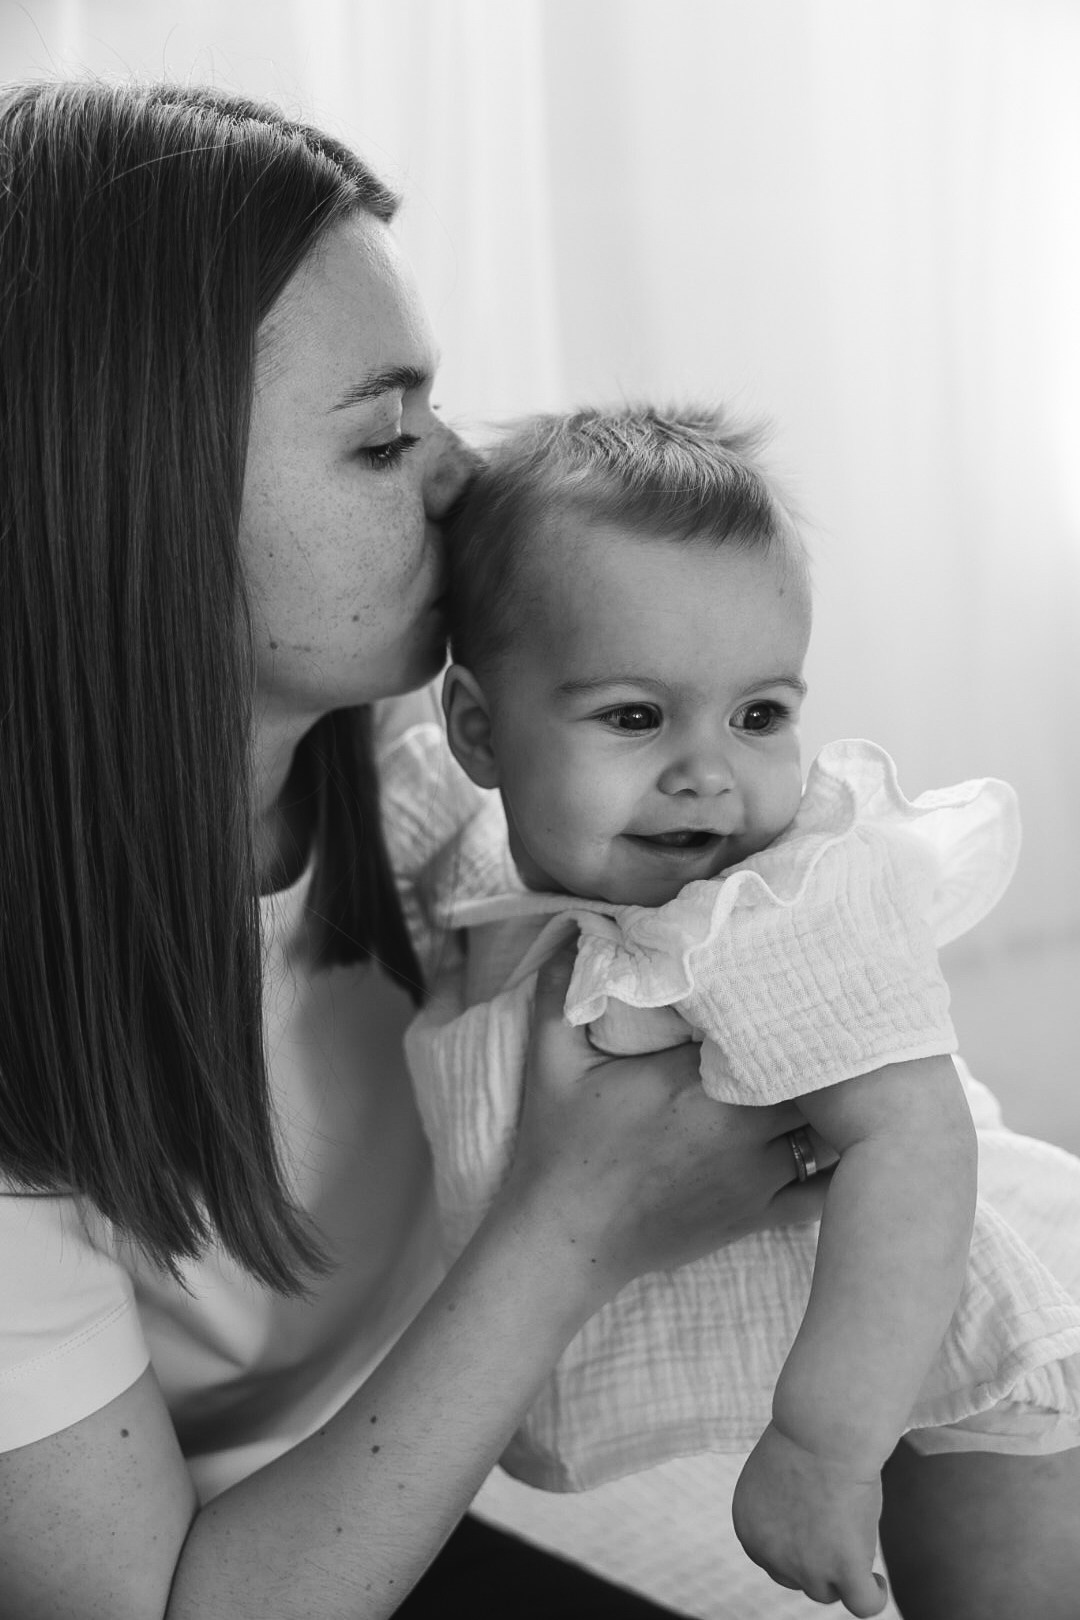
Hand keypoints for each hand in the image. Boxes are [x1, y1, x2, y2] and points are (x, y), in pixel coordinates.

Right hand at [499, 939, 832, 1298]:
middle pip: (816, 1076)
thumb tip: (575, 924)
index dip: (794, 1003)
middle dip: (830, 1047)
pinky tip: (860, 1142)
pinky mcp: (759, 1214)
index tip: (804, 977)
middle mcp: (737, 1126)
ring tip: (861, 1070)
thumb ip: (562, 989)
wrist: (567, 1240)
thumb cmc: (560, 1146)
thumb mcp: (550, 1060)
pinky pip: (824, 1191)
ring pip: (830, 1130)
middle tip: (847, 1014)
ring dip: (844, 1102)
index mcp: (694, 1080)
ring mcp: (754, 1174)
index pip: (769, 1030)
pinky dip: (846, 1168)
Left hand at [732, 1422, 888, 1616]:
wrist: (824, 1429)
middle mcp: (769, 1554)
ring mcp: (805, 1566)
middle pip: (798, 1577)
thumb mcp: (777, 1474)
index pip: (772, 1558)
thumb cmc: (806, 1436)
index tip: (817, 1527)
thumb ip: (781, 1508)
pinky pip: (863, 1604)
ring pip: (827, 1590)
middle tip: (838, 1525)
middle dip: (817, 1559)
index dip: (797, 1546)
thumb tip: (804, 1531)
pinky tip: (877, 1581)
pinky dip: (873, 1596)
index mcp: (747, 1526)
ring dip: (843, 1572)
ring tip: (859, 1544)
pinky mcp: (843, 1569)